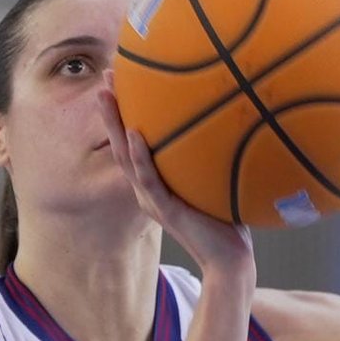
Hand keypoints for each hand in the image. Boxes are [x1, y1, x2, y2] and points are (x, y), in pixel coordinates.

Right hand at [98, 70, 254, 284]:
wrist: (230, 261)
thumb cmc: (229, 223)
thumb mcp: (217, 182)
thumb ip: (214, 157)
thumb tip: (234, 119)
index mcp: (155, 184)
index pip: (133, 145)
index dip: (124, 115)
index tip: (123, 83)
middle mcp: (147, 190)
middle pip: (121, 144)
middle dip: (111, 112)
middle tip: (105, 78)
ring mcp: (152, 200)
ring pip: (125, 157)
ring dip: (114, 125)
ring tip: (106, 96)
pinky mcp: (164, 210)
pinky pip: (148, 179)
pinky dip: (140, 156)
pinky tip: (135, 133)